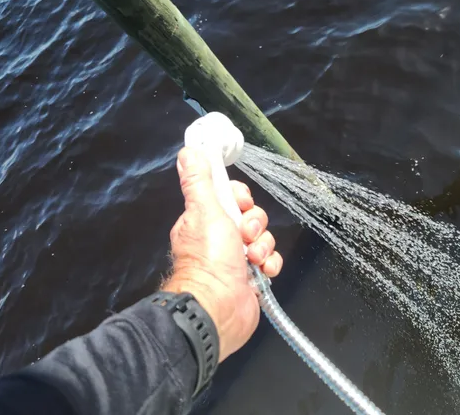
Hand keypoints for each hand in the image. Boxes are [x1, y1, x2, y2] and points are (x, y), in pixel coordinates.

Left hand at [162, 147, 282, 361]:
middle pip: (251, 216)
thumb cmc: (208, 259)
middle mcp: (219, 239)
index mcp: (204, 221)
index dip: (240, 197)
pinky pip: (270, 262)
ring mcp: (236, 260)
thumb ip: (198, 180)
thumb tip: (189, 150)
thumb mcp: (203, 211)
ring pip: (263, 239)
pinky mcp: (251, 278)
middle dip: (255, 224)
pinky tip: (262, 271)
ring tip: (252, 258)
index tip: (239, 204)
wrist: (218, 308)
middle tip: (246, 236)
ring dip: (263, 246)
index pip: (230, 197)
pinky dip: (270, 265)